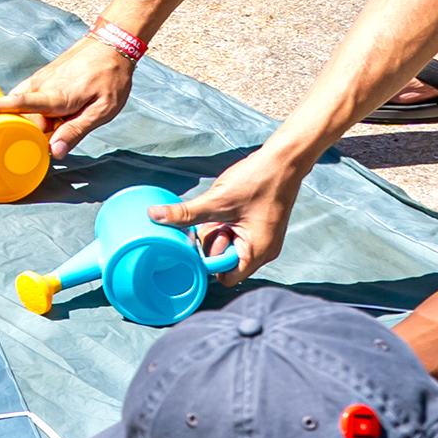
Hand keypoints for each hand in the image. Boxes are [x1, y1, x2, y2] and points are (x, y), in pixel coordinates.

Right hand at [0, 34, 136, 155]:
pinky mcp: (42, 76)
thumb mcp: (102, 111)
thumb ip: (76, 131)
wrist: (112, 44)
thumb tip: (53, 152)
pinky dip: (28, 109)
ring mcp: (40, 79)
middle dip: (24, 130)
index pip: (18, 104)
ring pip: (23, 106)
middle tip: (45, 141)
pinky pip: (27, 96)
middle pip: (20, 114)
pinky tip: (42, 117)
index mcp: (56, 96)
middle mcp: (42, 86)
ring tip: (44, 128)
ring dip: (27, 120)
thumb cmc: (110, 78)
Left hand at [157, 151, 296, 276]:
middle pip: (224, 261)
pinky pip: (233, 232)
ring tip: (222, 210)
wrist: (282, 161)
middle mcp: (262, 250)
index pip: (227, 277)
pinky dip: (224, 222)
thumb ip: (185, 214)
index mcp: (258, 252)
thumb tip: (154, 216)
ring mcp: (260, 238)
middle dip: (212, 241)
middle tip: (215, 220)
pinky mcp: (256, 226)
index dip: (209, 262)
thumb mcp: (217, 201)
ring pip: (227, 244)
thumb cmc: (259, 181)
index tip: (201, 239)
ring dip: (217, 229)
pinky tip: (224, 207)